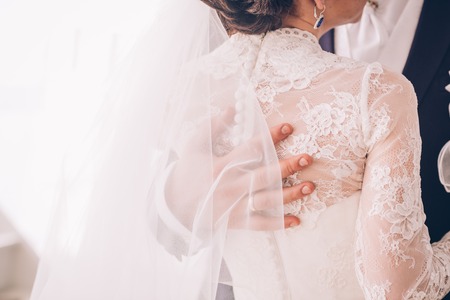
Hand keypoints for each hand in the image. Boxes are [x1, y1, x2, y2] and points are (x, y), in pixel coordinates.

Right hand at [164, 109, 313, 230]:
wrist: (173, 206)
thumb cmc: (187, 172)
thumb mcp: (194, 145)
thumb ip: (212, 126)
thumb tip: (232, 108)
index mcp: (220, 166)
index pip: (250, 149)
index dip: (270, 137)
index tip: (288, 127)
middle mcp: (230, 186)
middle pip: (263, 176)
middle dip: (287, 167)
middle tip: (307, 158)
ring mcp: (234, 206)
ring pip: (266, 200)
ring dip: (290, 195)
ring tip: (310, 186)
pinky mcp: (236, 221)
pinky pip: (259, 225)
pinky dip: (278, 224)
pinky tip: (296, 221)